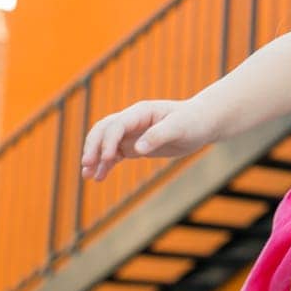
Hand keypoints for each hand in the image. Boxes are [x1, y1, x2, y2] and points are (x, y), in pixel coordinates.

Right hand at [80, 99, 209, 179]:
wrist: (203, 122)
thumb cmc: (194, 121)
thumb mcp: (180, 127)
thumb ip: (159, 135)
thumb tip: (138, 149)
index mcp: (141, 112)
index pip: (116, 125)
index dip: (108, 140)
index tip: (106, 158)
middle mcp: (132, 121)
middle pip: (103, 131)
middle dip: (93, 147)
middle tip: (87, 165)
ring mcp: (132, 133)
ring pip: (105, 143)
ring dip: (95, 157)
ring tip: (87, 175)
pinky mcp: (135, 145)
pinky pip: (114, 154)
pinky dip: (105, 164)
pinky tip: (98, 178)